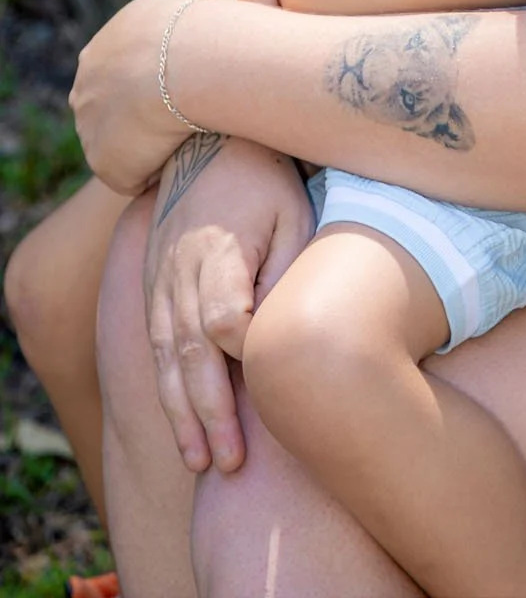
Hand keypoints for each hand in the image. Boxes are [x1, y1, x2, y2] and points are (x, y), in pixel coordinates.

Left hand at [71, 0, 197, 193]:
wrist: (186, 63)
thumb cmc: (189, 30)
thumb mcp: (170, 5)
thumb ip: (162, 19)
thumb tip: (179, 16)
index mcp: (96, 56)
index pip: (117, 77)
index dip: (148, 84)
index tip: (178, 86)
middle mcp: (83, 93)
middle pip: (111, 113)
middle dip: (140, 116)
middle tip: (182, 115)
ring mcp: (90, 131)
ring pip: (123, 145)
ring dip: (150, 144)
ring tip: (188, 137)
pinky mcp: (107, 166)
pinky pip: (137, 176)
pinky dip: (160, 169)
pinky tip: (186, 154)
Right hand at [145, 135, 313, 472]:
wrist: (208, 142)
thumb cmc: (267, 180)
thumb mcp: (292, 211)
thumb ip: (285, 268)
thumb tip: (280, 328)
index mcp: (218, 248)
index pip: (225, 317)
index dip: (246, 351)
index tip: (270, 373)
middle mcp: (179, 271)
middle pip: (190, 352)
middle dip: (210, 412)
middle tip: (231, 464)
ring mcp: (159, 281)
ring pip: (165, 359)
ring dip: (182, 414)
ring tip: (201, 463)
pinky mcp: (153, 287)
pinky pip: (155, 347)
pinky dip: (167, 390)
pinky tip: (183, 426)